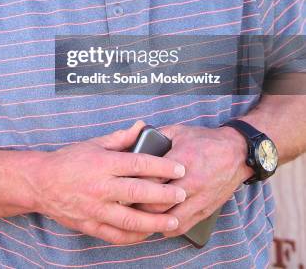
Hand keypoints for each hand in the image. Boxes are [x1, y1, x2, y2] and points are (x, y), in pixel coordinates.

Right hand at [32, 121, 186, 243]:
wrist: (40, 183)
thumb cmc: (68, 160)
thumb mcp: (94, 143)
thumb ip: (120, 138)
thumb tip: (142, 126)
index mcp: (103, 163)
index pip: (138, 163)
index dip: (161, 166)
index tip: (179, 169)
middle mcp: (100, 186)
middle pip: (138, 191)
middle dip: (163, 194)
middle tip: (182, 194)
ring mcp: (95, 209)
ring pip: (130, 219)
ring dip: (154, 222)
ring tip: (172, 221)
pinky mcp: (90, 225)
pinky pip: (116, 235)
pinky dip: (134, 237)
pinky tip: (147, 234)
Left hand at [135, 124, 252, 236]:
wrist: (236, 153)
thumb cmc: (205, 141)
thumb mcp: (179, 131)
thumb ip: (156, 136)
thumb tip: (135, 140)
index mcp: (182, 161)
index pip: (151, 179)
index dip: (134, 184)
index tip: (123, 185)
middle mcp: (191, 183)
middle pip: (157, 204)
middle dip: (139, 206)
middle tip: (125, 204)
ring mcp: (200, 199)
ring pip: (170, 219)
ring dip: (153, 221)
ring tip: (138, 217)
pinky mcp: (206, 210)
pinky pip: (184, 226)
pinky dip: (168, 228)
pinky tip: (158, 225)